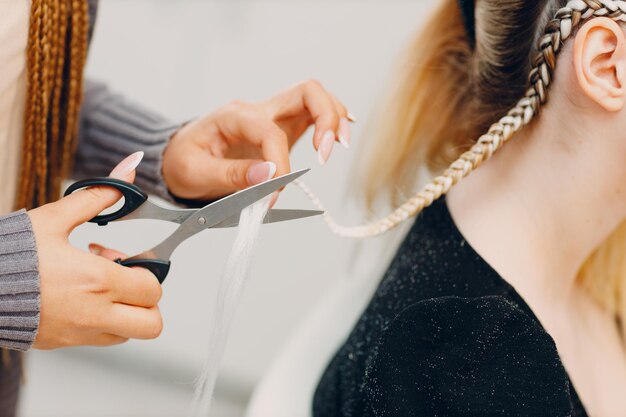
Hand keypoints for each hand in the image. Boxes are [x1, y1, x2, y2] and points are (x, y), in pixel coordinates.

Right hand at [29, 152, 163, 349]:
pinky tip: (79, 296)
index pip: (152, 288)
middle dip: (147, 300)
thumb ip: (99, 196)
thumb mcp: (55, 218)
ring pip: (128, 334)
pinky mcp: (62, 343)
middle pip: (152, 323)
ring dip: (125, 311)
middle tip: (125, 279)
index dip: (147, 271)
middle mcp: (93, 313)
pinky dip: (102, 322)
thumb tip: (129, 169)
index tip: (128, 258)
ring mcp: (79, 333)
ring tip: (98, 286)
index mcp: (97, 281)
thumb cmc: (7, 254)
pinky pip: (100, 339)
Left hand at [162, 79, 352, 199]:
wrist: (180, 159)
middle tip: (327, 152)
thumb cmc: (185, 162)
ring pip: (315, 99)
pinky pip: (313, 117)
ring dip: (334, 119)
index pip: (271, 132)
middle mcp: (258, 110)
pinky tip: (338, 139)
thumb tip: (268, 175)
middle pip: (306, 92)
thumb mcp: (195, 172)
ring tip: (338, 147)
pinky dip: (330, 125)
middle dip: (326, 117)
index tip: (272, 195)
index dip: (279, 165)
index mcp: (234, 116)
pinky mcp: (284, 131)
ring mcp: (274, 117)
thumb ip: (232, 174)